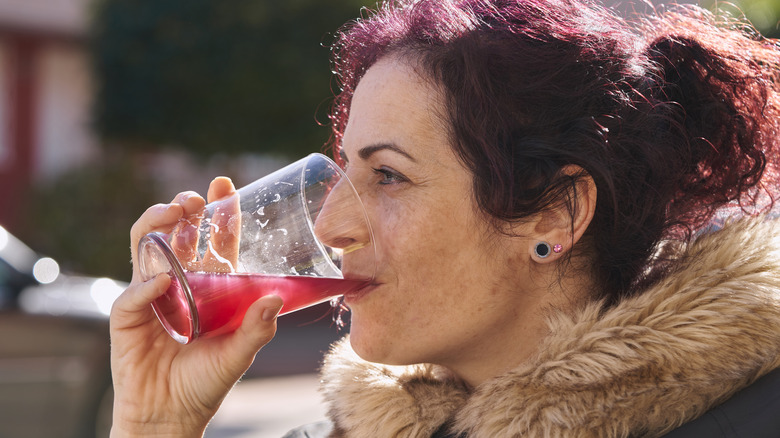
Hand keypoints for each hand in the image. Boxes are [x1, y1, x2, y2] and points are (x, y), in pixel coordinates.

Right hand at [109, 178, 282, 436]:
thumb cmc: (205, 383)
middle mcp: (177, 283)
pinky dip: (148, 284)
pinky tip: (164, 281)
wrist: (170, 415)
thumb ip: (259, 329)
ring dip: (158, 224)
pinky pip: (134, 292)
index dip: (220, 212)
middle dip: (184, 208)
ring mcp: (150, 296)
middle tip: (197, 198)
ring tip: (175, 212)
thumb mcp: (240, 353)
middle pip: (177, 233)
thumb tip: (277, 299)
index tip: (225, 183)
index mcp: (207, 285)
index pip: (213, 239)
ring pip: (147, 246)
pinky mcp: (127, 316)